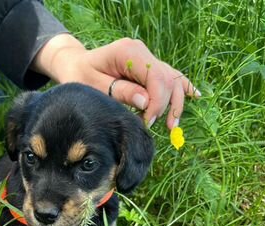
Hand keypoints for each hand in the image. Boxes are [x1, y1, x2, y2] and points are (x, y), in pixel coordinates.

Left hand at [34, 35, 199, 128]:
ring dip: (175, 102)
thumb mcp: (95, 86)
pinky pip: (170, 76)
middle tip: (156, 127)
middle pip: (167, 78)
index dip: (157, 101)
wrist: (75, 64)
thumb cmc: (80, 76)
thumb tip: (145, 101)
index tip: (148, 122)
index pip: (156, 76)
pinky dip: (181, 87)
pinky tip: (195, 95)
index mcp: (129, 52)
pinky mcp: (148, 67)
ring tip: (172, 125)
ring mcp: (146, 58)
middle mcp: (141, 52)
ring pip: (172, 78)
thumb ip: (120, 92)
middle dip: (165, 105)